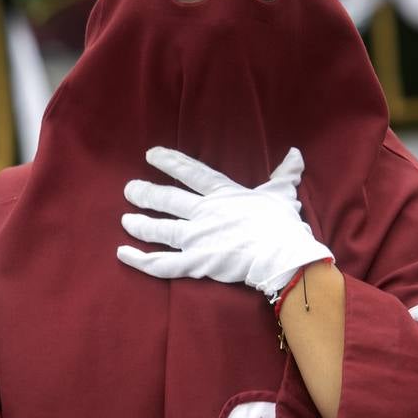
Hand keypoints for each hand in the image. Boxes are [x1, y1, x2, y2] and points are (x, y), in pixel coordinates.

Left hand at [118, 147, 332, 295]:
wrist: (284, 255)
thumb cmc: (284, 224)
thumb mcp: (283, 193)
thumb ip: (284, 173)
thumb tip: (295, 154)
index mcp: (223, 194)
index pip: (191, 172)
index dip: (169, 162)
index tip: (150, 154)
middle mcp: (204, 213)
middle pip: (167, 200)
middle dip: (145, 194)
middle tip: (129, 189)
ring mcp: (198, 238)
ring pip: (160, 230)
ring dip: (140, 224)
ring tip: (125, 220)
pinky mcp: (196, 263)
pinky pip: (162, 263)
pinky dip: (140, 260)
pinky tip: (122, 254)